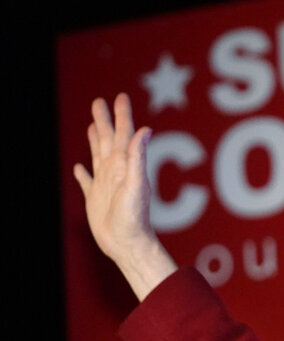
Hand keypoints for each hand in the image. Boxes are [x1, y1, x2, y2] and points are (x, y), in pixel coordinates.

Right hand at [73, 94, 176, 299]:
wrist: (127, 243)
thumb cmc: (134, 217)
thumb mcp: (136, 184)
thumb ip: (138, 157)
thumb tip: (146, 130)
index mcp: (125, 165)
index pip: (124, 134)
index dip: (121, 116)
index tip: (120, 97)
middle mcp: (116, 172)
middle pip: (108, 140)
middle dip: (104, 120)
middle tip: (99, 101)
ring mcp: (105, 185)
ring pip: (98, 155)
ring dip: (96, 140)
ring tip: (93, 126)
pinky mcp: (96, 199)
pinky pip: (87, 182)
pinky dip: (83, 173)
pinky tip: (80, 167)